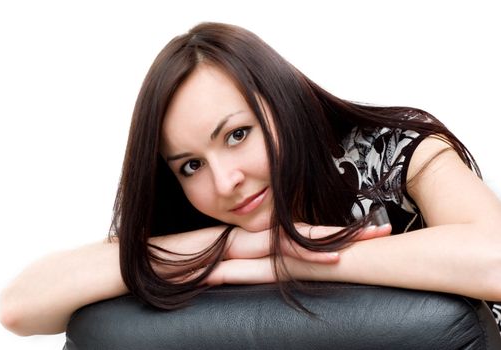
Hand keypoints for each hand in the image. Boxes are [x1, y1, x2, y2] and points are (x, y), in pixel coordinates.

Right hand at [198, 223, 391, 285]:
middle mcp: (263, 237)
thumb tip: (273, 276)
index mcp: (263, 242)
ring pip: (302, 237)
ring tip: (371, 238)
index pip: (306, 237)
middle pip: (312, 233)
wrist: (161, 256)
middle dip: (350, 233)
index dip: (336, 236)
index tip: (366, 236)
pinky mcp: (242, 249)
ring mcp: (254, 240)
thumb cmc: (189, 262)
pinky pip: (280, 251)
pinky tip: (332, 259)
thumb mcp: (227, 270)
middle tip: (384, 230)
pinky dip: (307, 254)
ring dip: (338, 239)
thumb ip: (250, 269)